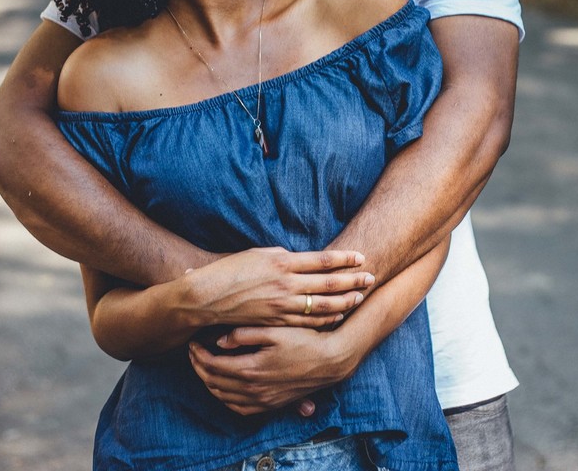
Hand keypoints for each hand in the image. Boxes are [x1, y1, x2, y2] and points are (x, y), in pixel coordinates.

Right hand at [182, 247, 372, 328]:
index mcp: (282, 262)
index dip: (345, 259)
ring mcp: (282, 305)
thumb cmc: (230, 271)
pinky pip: (308, 322)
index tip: (361, 256)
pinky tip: (337, 316)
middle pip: (329, 282)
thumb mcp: (259, 255)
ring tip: (360, 297)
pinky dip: (326, 319)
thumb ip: (284, 258)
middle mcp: (286, 283)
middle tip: (371, 277)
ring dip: (344, 300)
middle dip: (353, 280)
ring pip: (322, 304)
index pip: (323, 260)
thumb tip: (305, 260)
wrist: (206, 297)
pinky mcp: (277, 322)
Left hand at [188, 325, 359, 415]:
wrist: (330, 361)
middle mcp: (253, 389)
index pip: (212, 365)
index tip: (193, 342)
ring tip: (204, 366)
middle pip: (213, 383)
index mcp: (251, 369)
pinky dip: (224, 398)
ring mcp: (262, 400)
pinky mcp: (270, 405)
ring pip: (223, 397)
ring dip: (209, 382)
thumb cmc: (304, 340)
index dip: (198, 354)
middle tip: (193, 352)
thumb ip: (243, 334)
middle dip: (198, 367)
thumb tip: (219, 341)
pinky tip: (224, 387)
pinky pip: (238, 408)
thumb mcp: (273, 330)